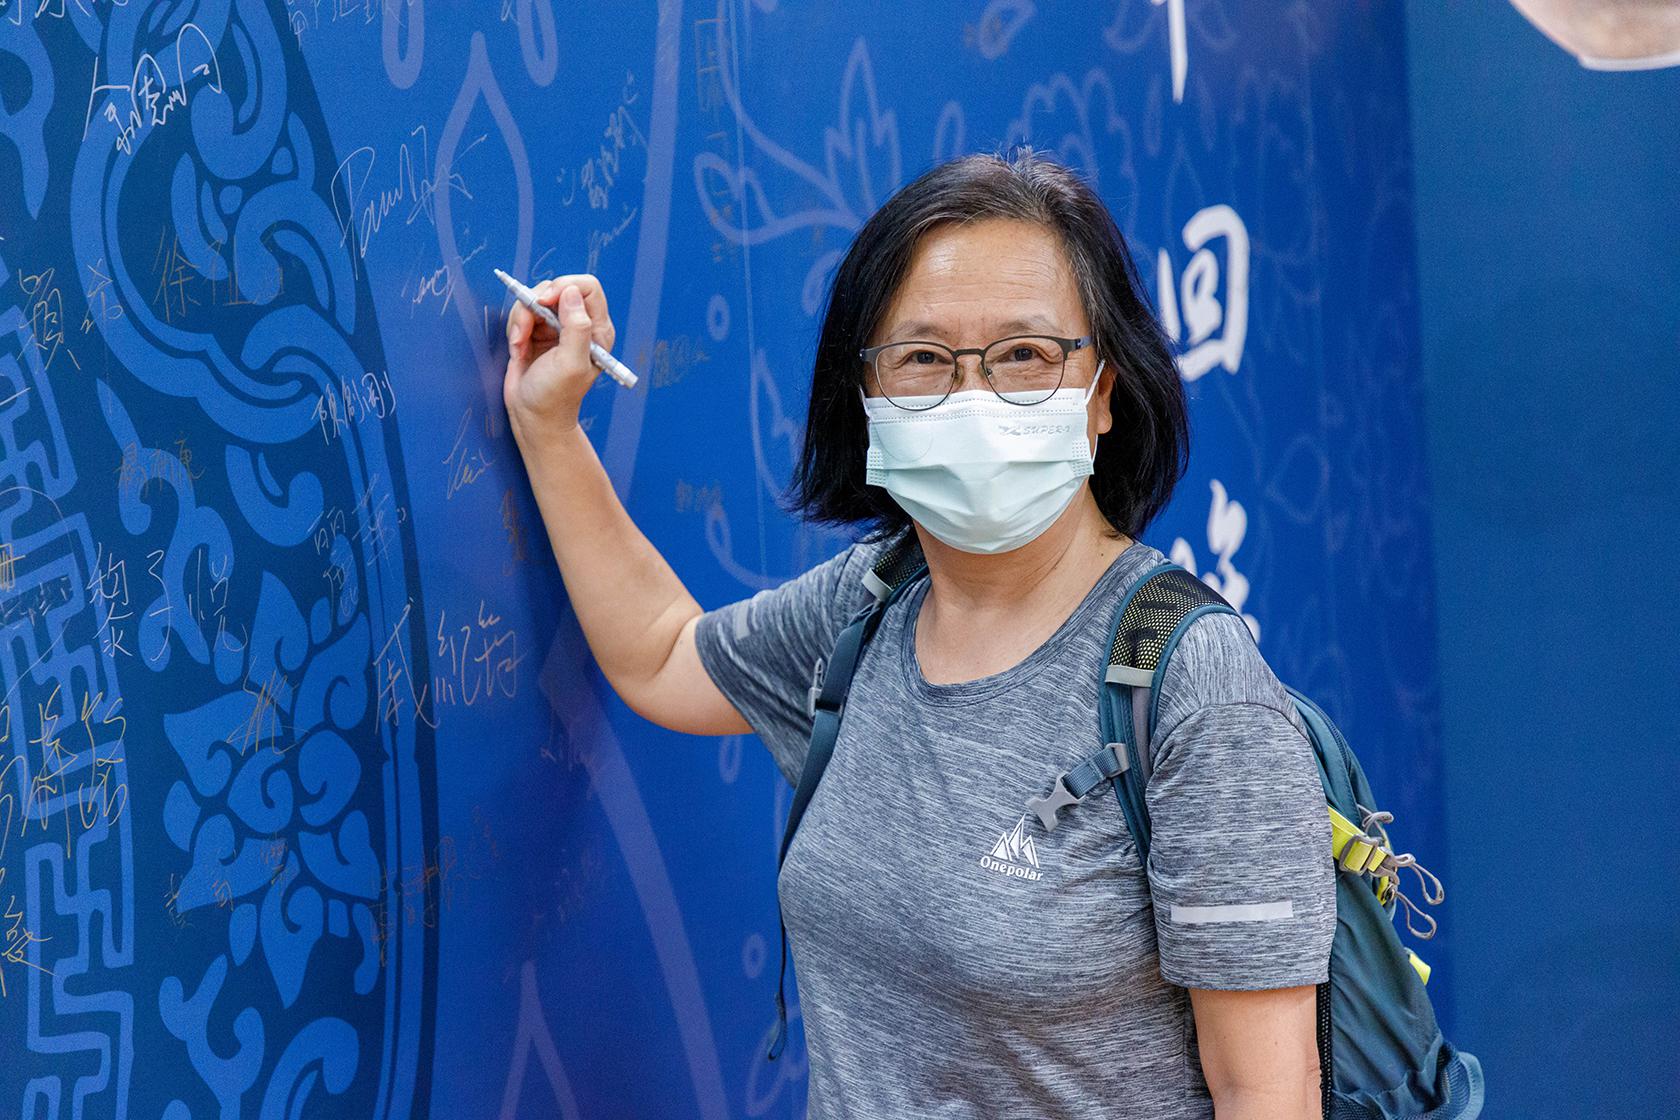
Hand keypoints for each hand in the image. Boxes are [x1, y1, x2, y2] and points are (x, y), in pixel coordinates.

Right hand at [502, 273, 617, 440]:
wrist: (533, 416)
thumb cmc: (556, 395)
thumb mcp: (571, 362)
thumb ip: (576, 326)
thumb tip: (571, 291)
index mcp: (596, 329)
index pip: (587, 287)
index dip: (564, 287)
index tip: (545, 301)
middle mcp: (578, 324)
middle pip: (556, 288)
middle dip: (534, 304)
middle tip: (525, 330)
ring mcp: (556, 327)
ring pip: (535, 298)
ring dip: (521, 319)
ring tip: (520, 345)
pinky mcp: (535, 332)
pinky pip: (521, 312)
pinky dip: (515, 328)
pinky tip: (518, 350)